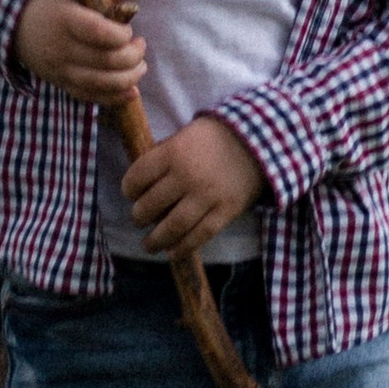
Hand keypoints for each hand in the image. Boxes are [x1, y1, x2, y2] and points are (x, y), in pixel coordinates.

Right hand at [14, 0, 152, 104]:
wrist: (17, 25)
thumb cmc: (56, 3)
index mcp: (66, 19)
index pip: (99, 33)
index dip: (122, 35)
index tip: (128, 30)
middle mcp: (62, 48)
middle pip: (105, 61)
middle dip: (133, 57)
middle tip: (140, 45)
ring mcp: (61, 70)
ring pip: (101, 84)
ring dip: (129, 78)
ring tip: (140, 66)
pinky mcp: (63, 84)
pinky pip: (91, 97)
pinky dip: (115, 97)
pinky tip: (132, 90)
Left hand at [122, 113, 266, 258]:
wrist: (259, 141)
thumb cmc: (215, 137)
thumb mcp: (184, 135)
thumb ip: (162, 155)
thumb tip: (140, 180)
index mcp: (173, 152)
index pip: (138, 177)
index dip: (129, 189)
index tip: (131, 194)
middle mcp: (187, 176)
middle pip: (151, 205)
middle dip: (139, 216)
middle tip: (139, 219)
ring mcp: (207, 196)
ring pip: (172, 226)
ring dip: (155, 240)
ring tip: (148, 244)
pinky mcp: (225, 212)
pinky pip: (199, 235)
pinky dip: (182, 247)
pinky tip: (171, 252)